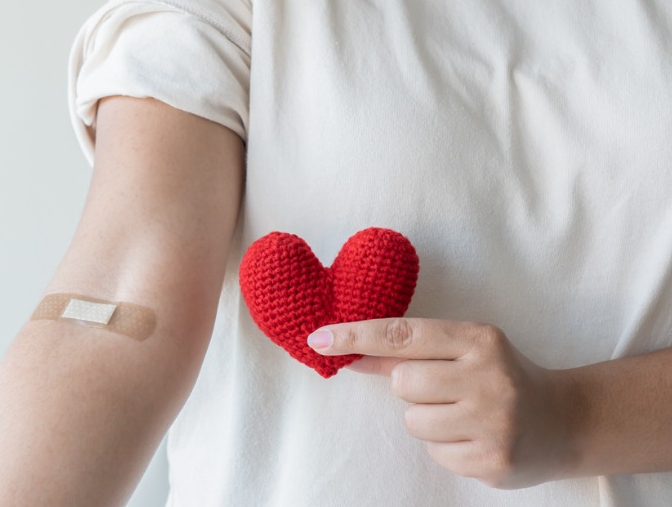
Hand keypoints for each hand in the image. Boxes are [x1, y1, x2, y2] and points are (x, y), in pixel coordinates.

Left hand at [307, 318, 575, 488]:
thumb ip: (410, 350)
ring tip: (464, 416)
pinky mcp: (493, 460)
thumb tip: (347, 350)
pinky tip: (475, 438)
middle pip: (402, 383)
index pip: (403, 334)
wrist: (566, 421)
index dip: (356, 336)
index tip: (318, 338)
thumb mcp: (465, 350)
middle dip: (413, 389)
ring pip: (413, 421)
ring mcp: (493, 421)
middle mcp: (489, 376)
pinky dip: (447, 448)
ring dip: (428, 421)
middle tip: (446, 391)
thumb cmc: (500, 377)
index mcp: (479, 339)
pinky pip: (435, 453)